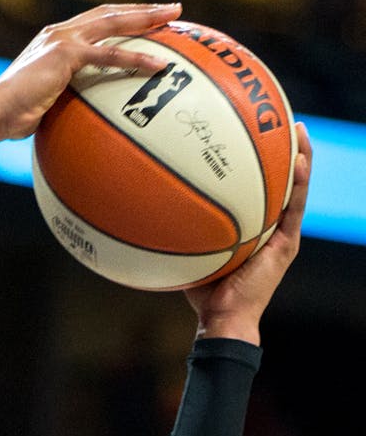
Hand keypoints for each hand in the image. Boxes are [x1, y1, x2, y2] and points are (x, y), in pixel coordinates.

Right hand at [0, 3, 181, 143]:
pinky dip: (136, 58)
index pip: (95, 21)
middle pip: (109, 13)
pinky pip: (109, 55)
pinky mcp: (66, 54)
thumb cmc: (14, 114)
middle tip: (172, 10)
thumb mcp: (43, 100)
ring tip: (174, 18)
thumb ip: (63, 96)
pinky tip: (159, 64)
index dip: (122, 17)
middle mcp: (60, 33)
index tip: (147, 18)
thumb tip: (80, 116)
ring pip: (113, 22)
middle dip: (142, 9)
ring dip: (147, 18)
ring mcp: (63, 40)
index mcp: (55, 40)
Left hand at [185, 122, 311, 344]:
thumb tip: (136, 203)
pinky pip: (294, 209)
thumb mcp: (185, 248)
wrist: (223, 317)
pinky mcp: (287, 244)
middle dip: (278, 149)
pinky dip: (299, 185)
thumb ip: (174, 226)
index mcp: (248, 225)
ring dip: (299, 158)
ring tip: (296, 129)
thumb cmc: (199, 289)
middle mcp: (267, 226)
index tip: (247, 130)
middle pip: (276, 180)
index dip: (253, 160)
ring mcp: (280, 234)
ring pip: (294, 189)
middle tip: (277, 117)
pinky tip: (300, 161)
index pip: (252, 186)